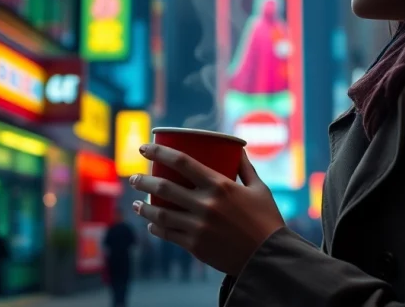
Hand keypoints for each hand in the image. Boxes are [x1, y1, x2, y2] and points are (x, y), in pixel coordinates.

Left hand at [128, 145, 284, 275]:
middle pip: (164, 186)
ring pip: (161, 213)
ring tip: (136, 203)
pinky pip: (168, 234)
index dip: (159, 151)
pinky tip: (152, 224)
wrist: (269, 257)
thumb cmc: (266, 220)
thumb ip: (245, 168)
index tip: (144, 147)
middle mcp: (205, 204)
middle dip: (143, 180)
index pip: (182, 162)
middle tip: (135, 178)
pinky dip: (156, 228)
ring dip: (144, 207)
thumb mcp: (259, 188)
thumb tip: (237, 149)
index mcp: (220, 185)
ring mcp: (198, 226)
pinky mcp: (195, 246)